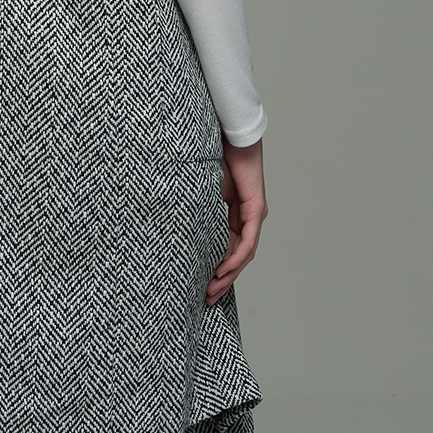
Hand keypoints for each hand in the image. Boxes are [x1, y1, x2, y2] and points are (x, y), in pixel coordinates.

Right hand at [205, 136, 265, 307]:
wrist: (230, 133)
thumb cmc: (213, 154)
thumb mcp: (201, 190)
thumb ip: (196, 209)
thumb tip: (176, 224)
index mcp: (234, 213)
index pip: (229, 249)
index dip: (217, 269)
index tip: (202, 286)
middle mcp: (248, 217)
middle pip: (239, 258)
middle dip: (223, 281)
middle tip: (207, 299)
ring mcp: (254, 214)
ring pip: (245, 254)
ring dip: (229, 275)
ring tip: (212, 290)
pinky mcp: (256, 208)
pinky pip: (248, 241)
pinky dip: (236, 258)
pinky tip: (224, 270)